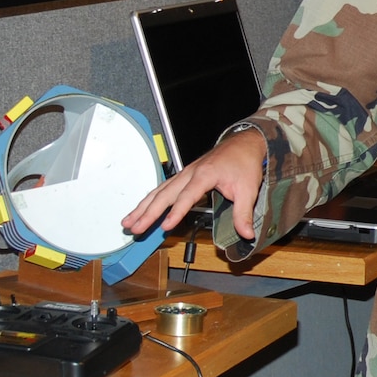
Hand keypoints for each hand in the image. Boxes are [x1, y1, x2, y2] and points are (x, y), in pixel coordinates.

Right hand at [122, 128, 266, 235]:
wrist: (244, 143)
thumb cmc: (244, 162)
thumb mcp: (248, 189)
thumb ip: (243, 213)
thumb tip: (246, 233)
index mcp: (205, 174)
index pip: (187, 196)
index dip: (176, 212)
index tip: (166, 226)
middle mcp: (190, 172)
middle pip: (164, 194)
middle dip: (148, 212)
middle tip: (135, 228)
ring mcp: (185, 173)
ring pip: (159, 191)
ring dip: (142, 207)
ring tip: (128, 221)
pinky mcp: (184, 176)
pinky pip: (163, 188)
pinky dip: (149, 200)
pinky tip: (141, 209)